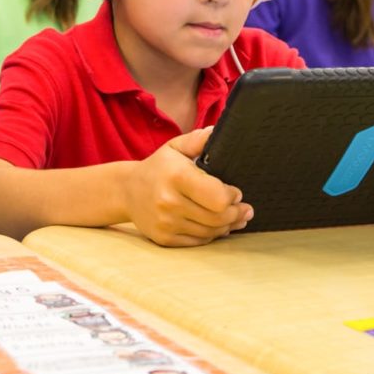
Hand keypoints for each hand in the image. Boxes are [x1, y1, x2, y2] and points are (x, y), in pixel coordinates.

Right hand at [124, 128, 253, 246]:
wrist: (127, 190)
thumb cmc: (158, 166)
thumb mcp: (175, 147)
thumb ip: (198, 140)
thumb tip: (219, 132)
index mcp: (177, 176)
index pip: (217, 197)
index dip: (232, 197)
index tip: (237, 192)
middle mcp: (170, 202)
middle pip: (217, 218)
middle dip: (237, 214)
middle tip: (247, 210)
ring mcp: (166, 223)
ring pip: (209, 232)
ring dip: (228, 227)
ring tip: (238, 219)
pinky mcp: (164, 238)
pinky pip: (197, 242)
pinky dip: (211, 236)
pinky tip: (218, 227)